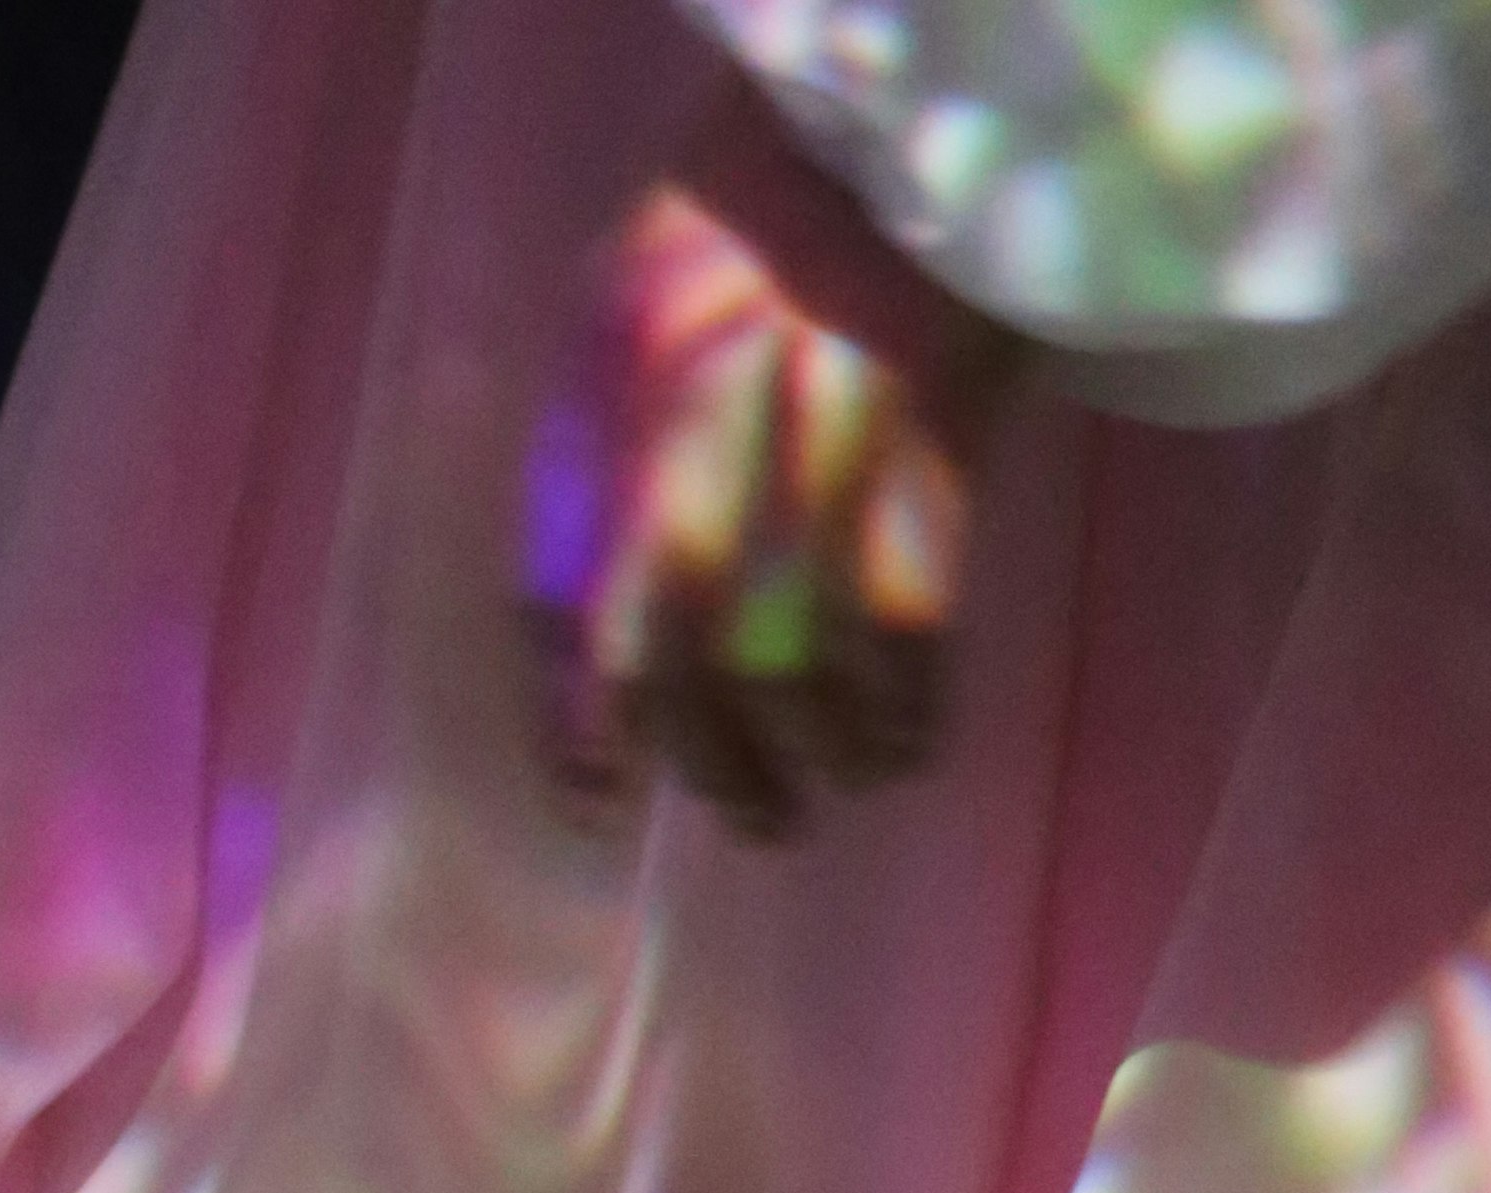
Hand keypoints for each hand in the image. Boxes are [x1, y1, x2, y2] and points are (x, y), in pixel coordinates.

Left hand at [520, 180, 1005, 842]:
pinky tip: (911, 735)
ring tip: (839, 783)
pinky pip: (902, 610)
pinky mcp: (930, 406)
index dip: (573, 716)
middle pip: (676, 636)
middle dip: (707, 758)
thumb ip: (618, 437)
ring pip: (788, 648)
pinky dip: (904, 701)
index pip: (560, 582)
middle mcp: (699, 385)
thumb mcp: (659, 289)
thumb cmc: (787, 198)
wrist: (921, 81)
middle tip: (749, 813)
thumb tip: (589, 628)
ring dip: (813, 752)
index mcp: (611, 358)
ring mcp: (817, 400)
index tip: (597, 798)